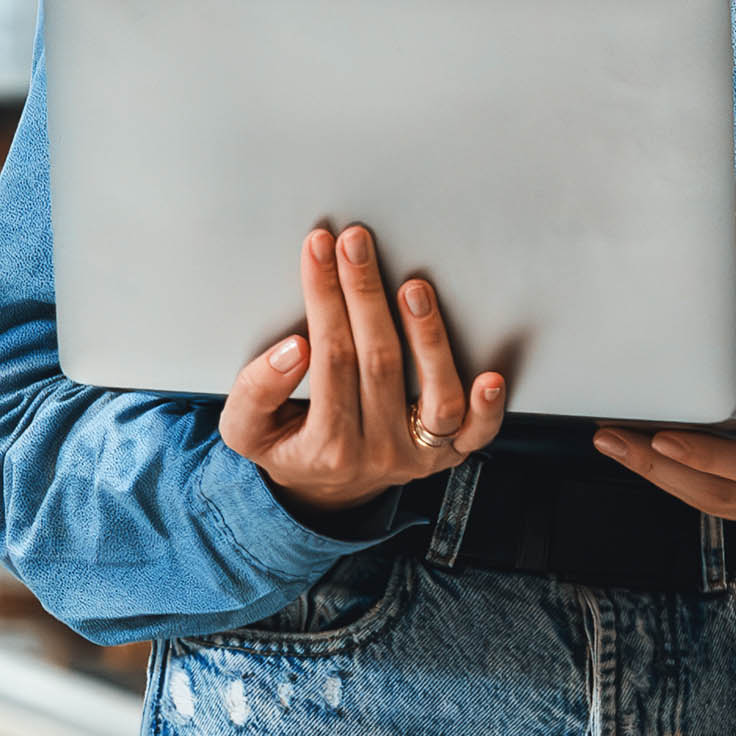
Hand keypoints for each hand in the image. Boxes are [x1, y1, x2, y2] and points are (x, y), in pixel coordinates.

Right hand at [218, 224, 508, 520]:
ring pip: (434, 394)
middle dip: (364, 294)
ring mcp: (419, 454)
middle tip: (355, 244)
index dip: (323, 298)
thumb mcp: (246, 430)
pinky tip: (490, 375)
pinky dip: (487, 407)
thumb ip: (255, 392)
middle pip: (378, 363)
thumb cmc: (289, 446)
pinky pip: (477, 432)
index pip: (329, 358)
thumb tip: (292, 349)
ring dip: (426, 336)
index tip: (318, 249)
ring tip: (414, 287)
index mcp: (326, 447)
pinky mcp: (451, 452)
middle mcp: (378, 452)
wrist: (327, 491)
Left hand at [590, 333, 735, 545]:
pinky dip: (690, 487)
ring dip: (664, 478)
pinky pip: (729, 512)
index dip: (707, 456)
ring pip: (720, 507)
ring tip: (618, 447)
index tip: (661, 436)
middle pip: (726, 493)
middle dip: (660, 467)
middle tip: (611, 438)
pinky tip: (657, 465)